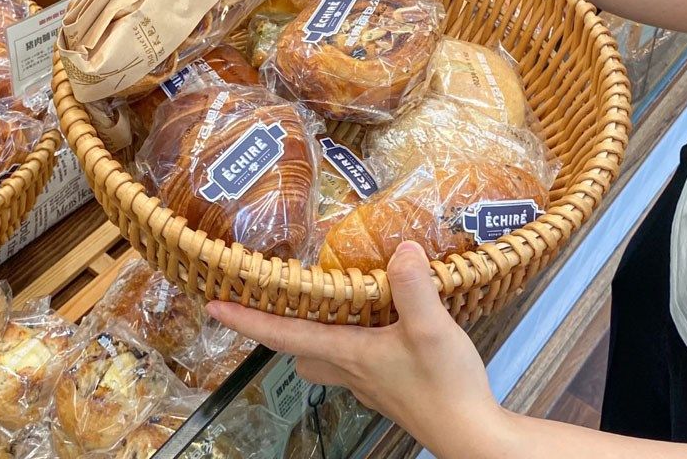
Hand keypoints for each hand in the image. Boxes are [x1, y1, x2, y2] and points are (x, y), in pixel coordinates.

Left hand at [206, 241, 504, 456]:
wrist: (474, 437)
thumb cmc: (445, 385)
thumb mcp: (431, 329)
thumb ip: (413, 288)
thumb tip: (402, 249)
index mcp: (346, 351)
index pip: (282, 335)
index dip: (246, 320)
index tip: (213, 306)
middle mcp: (350, 370)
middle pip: (300, 353)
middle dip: (280, 330)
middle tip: (277, 301)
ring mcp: (370, 384)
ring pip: (326, 360)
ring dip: (317, 337)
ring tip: (328, 307)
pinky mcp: (392, 390)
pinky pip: (357, 363)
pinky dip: (353, 342)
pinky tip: (379, 327)